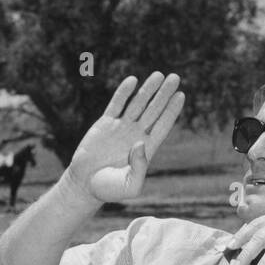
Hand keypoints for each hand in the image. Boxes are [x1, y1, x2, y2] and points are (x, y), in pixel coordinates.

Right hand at [64, 72, 184, 203]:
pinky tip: (133, 80)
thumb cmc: (109, 189)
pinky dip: (124, 92)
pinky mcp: (105, 124)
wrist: (84, 185)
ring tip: (159, 75)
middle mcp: (136, 135)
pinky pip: (117, 104)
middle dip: (164, 94)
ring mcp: (121, 127)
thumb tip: (140, 142)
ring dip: (148, 89)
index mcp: (146, 148)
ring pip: (138, 104)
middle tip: (175, 77)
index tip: (180, 95)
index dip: (172, 110)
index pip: (163, 125)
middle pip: (154, 110)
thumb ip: (139, 168)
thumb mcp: (130, 185)